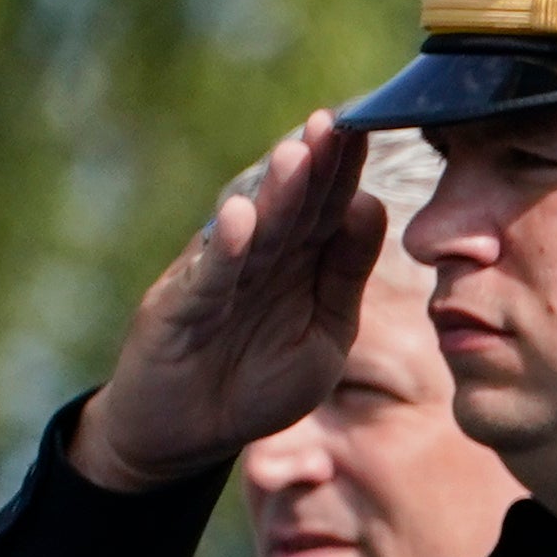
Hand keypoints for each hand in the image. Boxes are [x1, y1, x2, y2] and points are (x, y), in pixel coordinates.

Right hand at [67, 116, 383, 491]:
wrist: (187, 433)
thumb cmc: (259, 380)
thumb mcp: (325, 332)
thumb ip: (345, 274)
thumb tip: (371, 205)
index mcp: (298, 262)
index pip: (328, 207)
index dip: (348, 171)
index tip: (378, 129)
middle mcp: (257, 259)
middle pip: (292, 207)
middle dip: (315, 165)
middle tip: (338, 122)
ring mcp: (215, 280)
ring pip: (252, 232)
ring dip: (274, 194)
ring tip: (296, 154)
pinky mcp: (178, 311)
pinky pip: (207, 279)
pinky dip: (224, 251)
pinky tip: (240, 219)